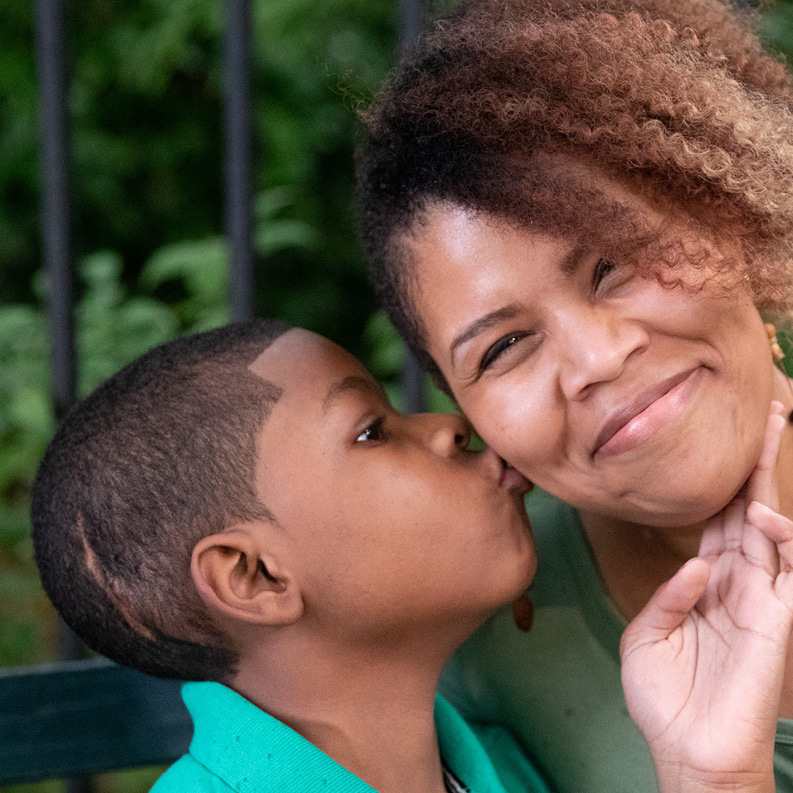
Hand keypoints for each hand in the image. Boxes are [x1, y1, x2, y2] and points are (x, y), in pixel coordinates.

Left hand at [621, 402, 792, 792]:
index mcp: (706, 581)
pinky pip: (789, 572)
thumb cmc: (665, 696)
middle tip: (771, 410)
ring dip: (771, 482)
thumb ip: (670, 595)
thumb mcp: (648, 635)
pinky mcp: (777, 623)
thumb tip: (697, 565)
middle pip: (751, 508)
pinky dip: (782, 541)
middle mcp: (738, 581)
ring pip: (774, 527)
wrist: (686, 750)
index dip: (726, 481)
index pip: (720, 518)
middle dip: (758, 462)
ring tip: (769, 434)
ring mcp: (762, 599)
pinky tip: (766, 516)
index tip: (729, 441)